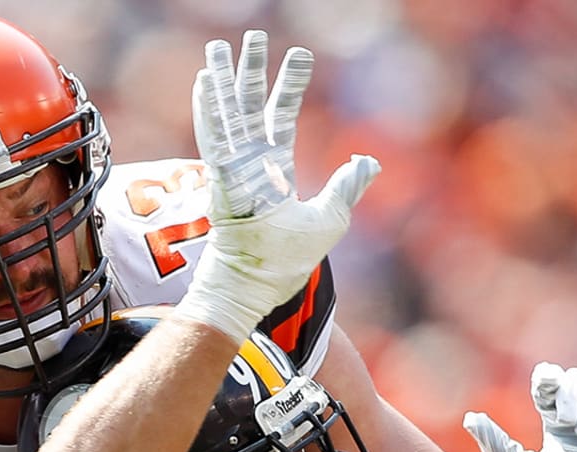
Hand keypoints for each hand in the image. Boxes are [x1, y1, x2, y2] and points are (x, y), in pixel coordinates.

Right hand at [175, 30, 380, 342]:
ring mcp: (232, 172)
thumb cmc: (287, 262)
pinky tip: (207, 82)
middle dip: (252, 72)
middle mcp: (249, 165)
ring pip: (228, 116)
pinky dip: (210, 111)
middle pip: (250, 108)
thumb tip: (370, 160)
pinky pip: (214, 140)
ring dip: (224, 81)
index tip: (299, 56)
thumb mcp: (330, 220)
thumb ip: (347, 187)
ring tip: (218, 48)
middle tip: (253, 38)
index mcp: (273, 171)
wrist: (258, 287)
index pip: (281, 118)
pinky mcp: (221, 182)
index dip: (290, 86)